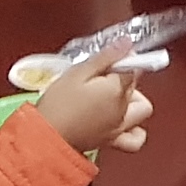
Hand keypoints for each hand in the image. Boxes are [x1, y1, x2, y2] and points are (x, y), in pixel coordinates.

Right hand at [30, 65, 154, 155]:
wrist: (42, 139)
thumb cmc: (57, 104)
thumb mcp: (77, 73)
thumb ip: (105, 58)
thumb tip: (128, 44)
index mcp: (117, 90)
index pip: (135, 68)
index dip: (124, 59)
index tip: (109, 58)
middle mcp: (124, 110)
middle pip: (137, 87)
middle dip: (126, 78)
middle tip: (104, 76)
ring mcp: (119, 128)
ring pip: (142, 110)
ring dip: (135, 102)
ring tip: (113, 97)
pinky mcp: (110, 142)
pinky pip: (134, 138)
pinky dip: (133, 130)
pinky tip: (118, 121)